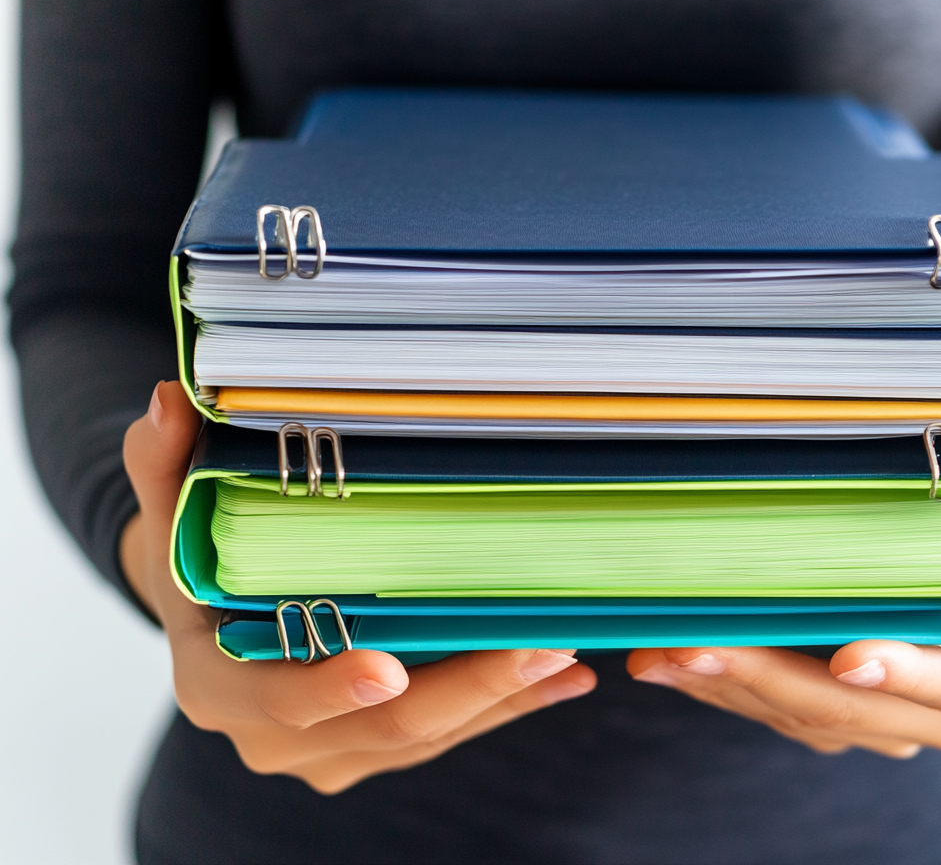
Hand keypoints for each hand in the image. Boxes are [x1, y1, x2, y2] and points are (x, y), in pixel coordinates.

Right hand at [121, 381, 595, 792]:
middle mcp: (272, 735)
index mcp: (217, 683)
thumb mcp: (172, 515)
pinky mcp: (374, 749)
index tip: (389, 670)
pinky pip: (449, 736)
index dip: (327, 688)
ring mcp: (330, 751)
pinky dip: (506, 706)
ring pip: (427, 737)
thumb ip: (166, 463)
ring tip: (567, 651)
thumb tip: (170, 397)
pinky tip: (566, 678)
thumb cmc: (195, 564)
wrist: (208, 624)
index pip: (274, 699)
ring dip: (501, 698)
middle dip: (464, 690)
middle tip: (535, 643)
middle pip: (379, 727)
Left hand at [626, 364, 940, 756]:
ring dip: (730, 685)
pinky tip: (659, 654)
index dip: (911, 675)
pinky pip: (773, 707)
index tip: (850, 654)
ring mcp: (883, 715)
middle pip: (859, 712)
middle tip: (705, 642)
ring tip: (661, 649)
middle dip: (777, 680)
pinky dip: (719, 683)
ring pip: (802, 716)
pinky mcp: (832, 704)